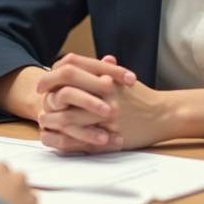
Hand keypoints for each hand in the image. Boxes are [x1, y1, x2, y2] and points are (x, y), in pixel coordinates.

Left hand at [36, 54, 164, 152]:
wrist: (164, 115)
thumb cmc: (139, 96)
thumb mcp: (119, 77)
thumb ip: (95, 70)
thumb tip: (67, 63)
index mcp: (105, 77)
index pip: (71, 68)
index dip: (52, 75)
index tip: (43, 83)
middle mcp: (105, 95)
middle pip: (64, 94)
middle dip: (47, 99)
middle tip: (40, 103)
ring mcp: (106, 118)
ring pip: (67, 119)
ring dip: (50, 121)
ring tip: (43, 121)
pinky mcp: (108, 138)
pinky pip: (78, 141)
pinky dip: (60, 140)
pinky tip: (51, 138)